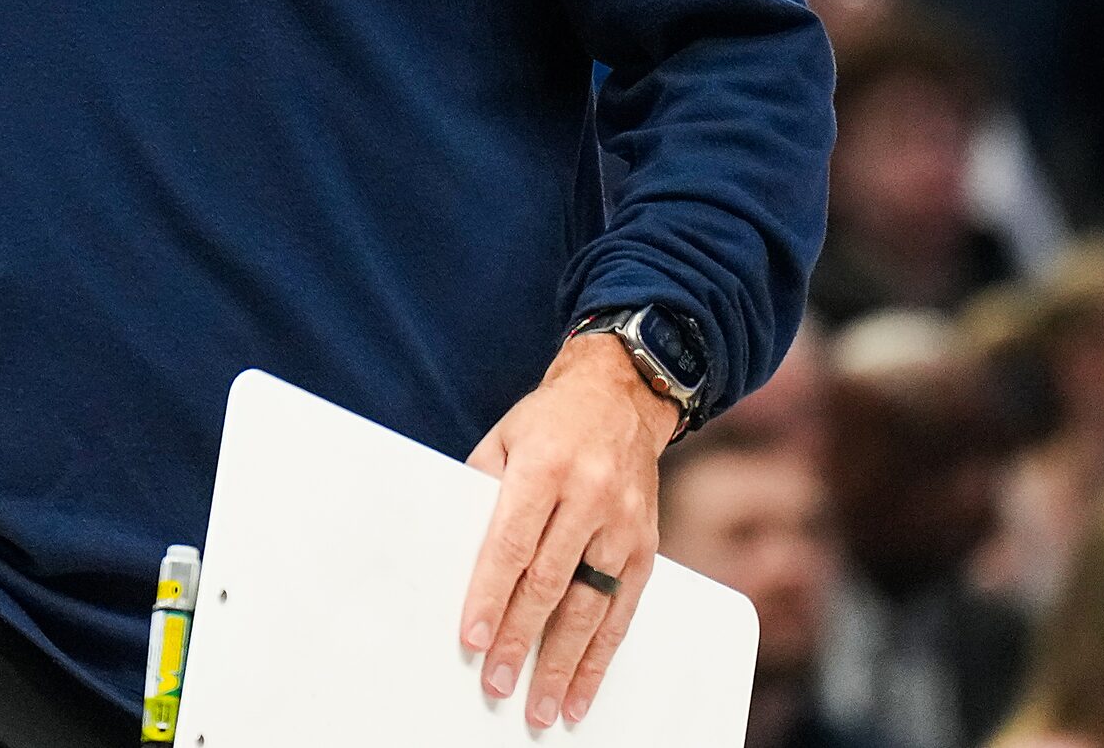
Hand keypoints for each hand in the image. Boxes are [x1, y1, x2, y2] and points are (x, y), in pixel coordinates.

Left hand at [460, 335, 676, 732]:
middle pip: (549, 582)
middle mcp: (589, 496)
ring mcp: (623, 524)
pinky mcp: (647, 546)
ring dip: (564, 664)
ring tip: (542, 708)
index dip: (489, 595)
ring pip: (590, 606)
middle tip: (496, 683)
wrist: (622, 395)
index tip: (472, 639)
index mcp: (545, 466)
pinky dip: (602, 657)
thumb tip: (456, 559)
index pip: (511, 543)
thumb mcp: (503, 439)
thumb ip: (481, 493)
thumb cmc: (548, 421)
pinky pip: (623, 612)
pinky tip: (583, 689)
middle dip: (520, 639)